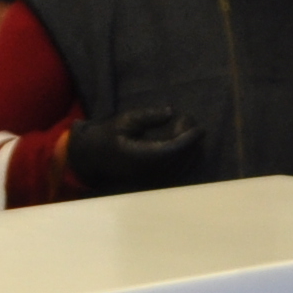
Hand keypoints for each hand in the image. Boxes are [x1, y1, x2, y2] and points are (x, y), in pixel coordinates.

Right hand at [63, 106, 208, 196]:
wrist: (93, 158)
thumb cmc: (108, 136)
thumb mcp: (125, 120)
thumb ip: (148, 116)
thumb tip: (171, 111)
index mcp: (141, 157)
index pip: (172, 150)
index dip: (188, 140)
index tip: (200, 128)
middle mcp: (148, 172)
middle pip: (180, 159)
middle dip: (192, 142)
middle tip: (191, 121)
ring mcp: (152, 180)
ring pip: (181, 168)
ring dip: (191, 151)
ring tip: (189, 130)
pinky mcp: (154, 182)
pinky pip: (176, 173)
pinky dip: (186, 161)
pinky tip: (188, 147)